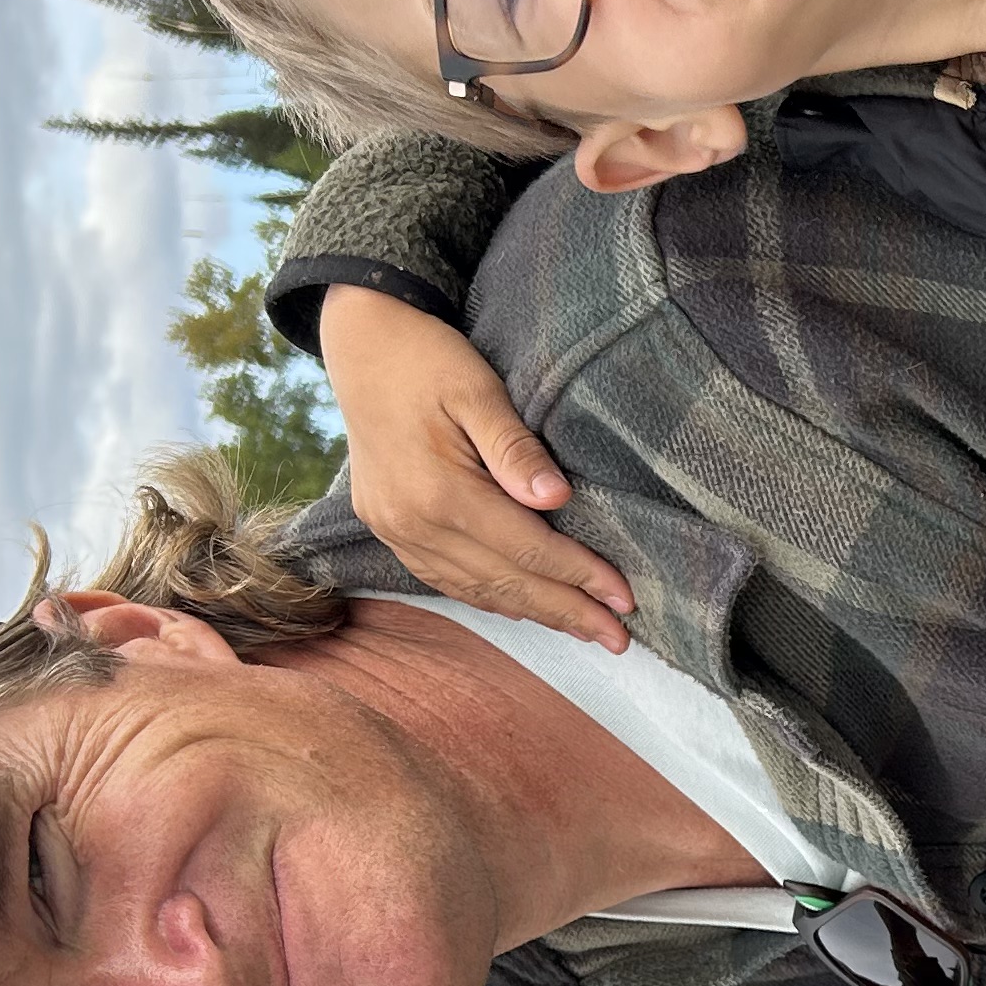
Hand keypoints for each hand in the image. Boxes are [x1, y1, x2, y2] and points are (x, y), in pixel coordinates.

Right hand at [325, 284, 640, 648]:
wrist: (360, 346)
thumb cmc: (426, 358)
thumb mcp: (477, 389)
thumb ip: (515, 448)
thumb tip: (557, 498)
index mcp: (439, 492)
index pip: (527, 550)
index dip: (579, 577)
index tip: (624, 599)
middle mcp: (413, 523)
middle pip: (504, 583)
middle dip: (565, 612)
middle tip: (618, 640)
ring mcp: (395, 531)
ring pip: (475, 590)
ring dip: (532, 613)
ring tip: (582, 629)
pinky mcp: (387, 529)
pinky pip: (445, 579)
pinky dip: (489, 598)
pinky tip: (523, 607)